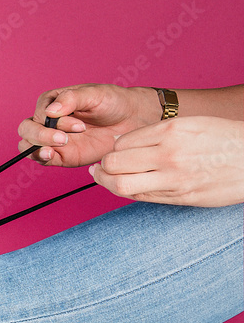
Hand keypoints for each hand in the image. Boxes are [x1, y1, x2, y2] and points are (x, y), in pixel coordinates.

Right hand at [17, 84, 159, 166]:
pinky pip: (41, 159)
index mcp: (52, 102)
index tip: (79, 123)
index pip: (38, 114)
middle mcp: (48, 121)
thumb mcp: (94, 94)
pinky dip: (41, 158)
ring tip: (54, 150)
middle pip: (26, 130)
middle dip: (41, 135)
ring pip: (27, 145)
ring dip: (37, 148)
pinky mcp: (60, 155)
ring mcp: (52, 139)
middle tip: (64, 138)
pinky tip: (52, 155)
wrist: (131, 121)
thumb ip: (71, 99)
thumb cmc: (113, 102)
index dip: (53, 121)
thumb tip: (50, 111)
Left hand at [90, 116, 243, 206]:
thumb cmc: (223, 140)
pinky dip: (127, 192)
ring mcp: (173, 178)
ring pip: (121, 185)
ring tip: (104, 179)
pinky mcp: (179, 196)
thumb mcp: (192, 125)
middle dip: (103, 166)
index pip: (122, 142)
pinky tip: (126, 187)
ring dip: (107, 183)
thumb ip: (157, 133)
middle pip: (115, 163)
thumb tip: (120, 142)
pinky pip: (141, 197)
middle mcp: (169, 153)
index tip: (114, 151)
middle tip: (100, 168)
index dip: (114, 148)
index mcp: (172, 130)